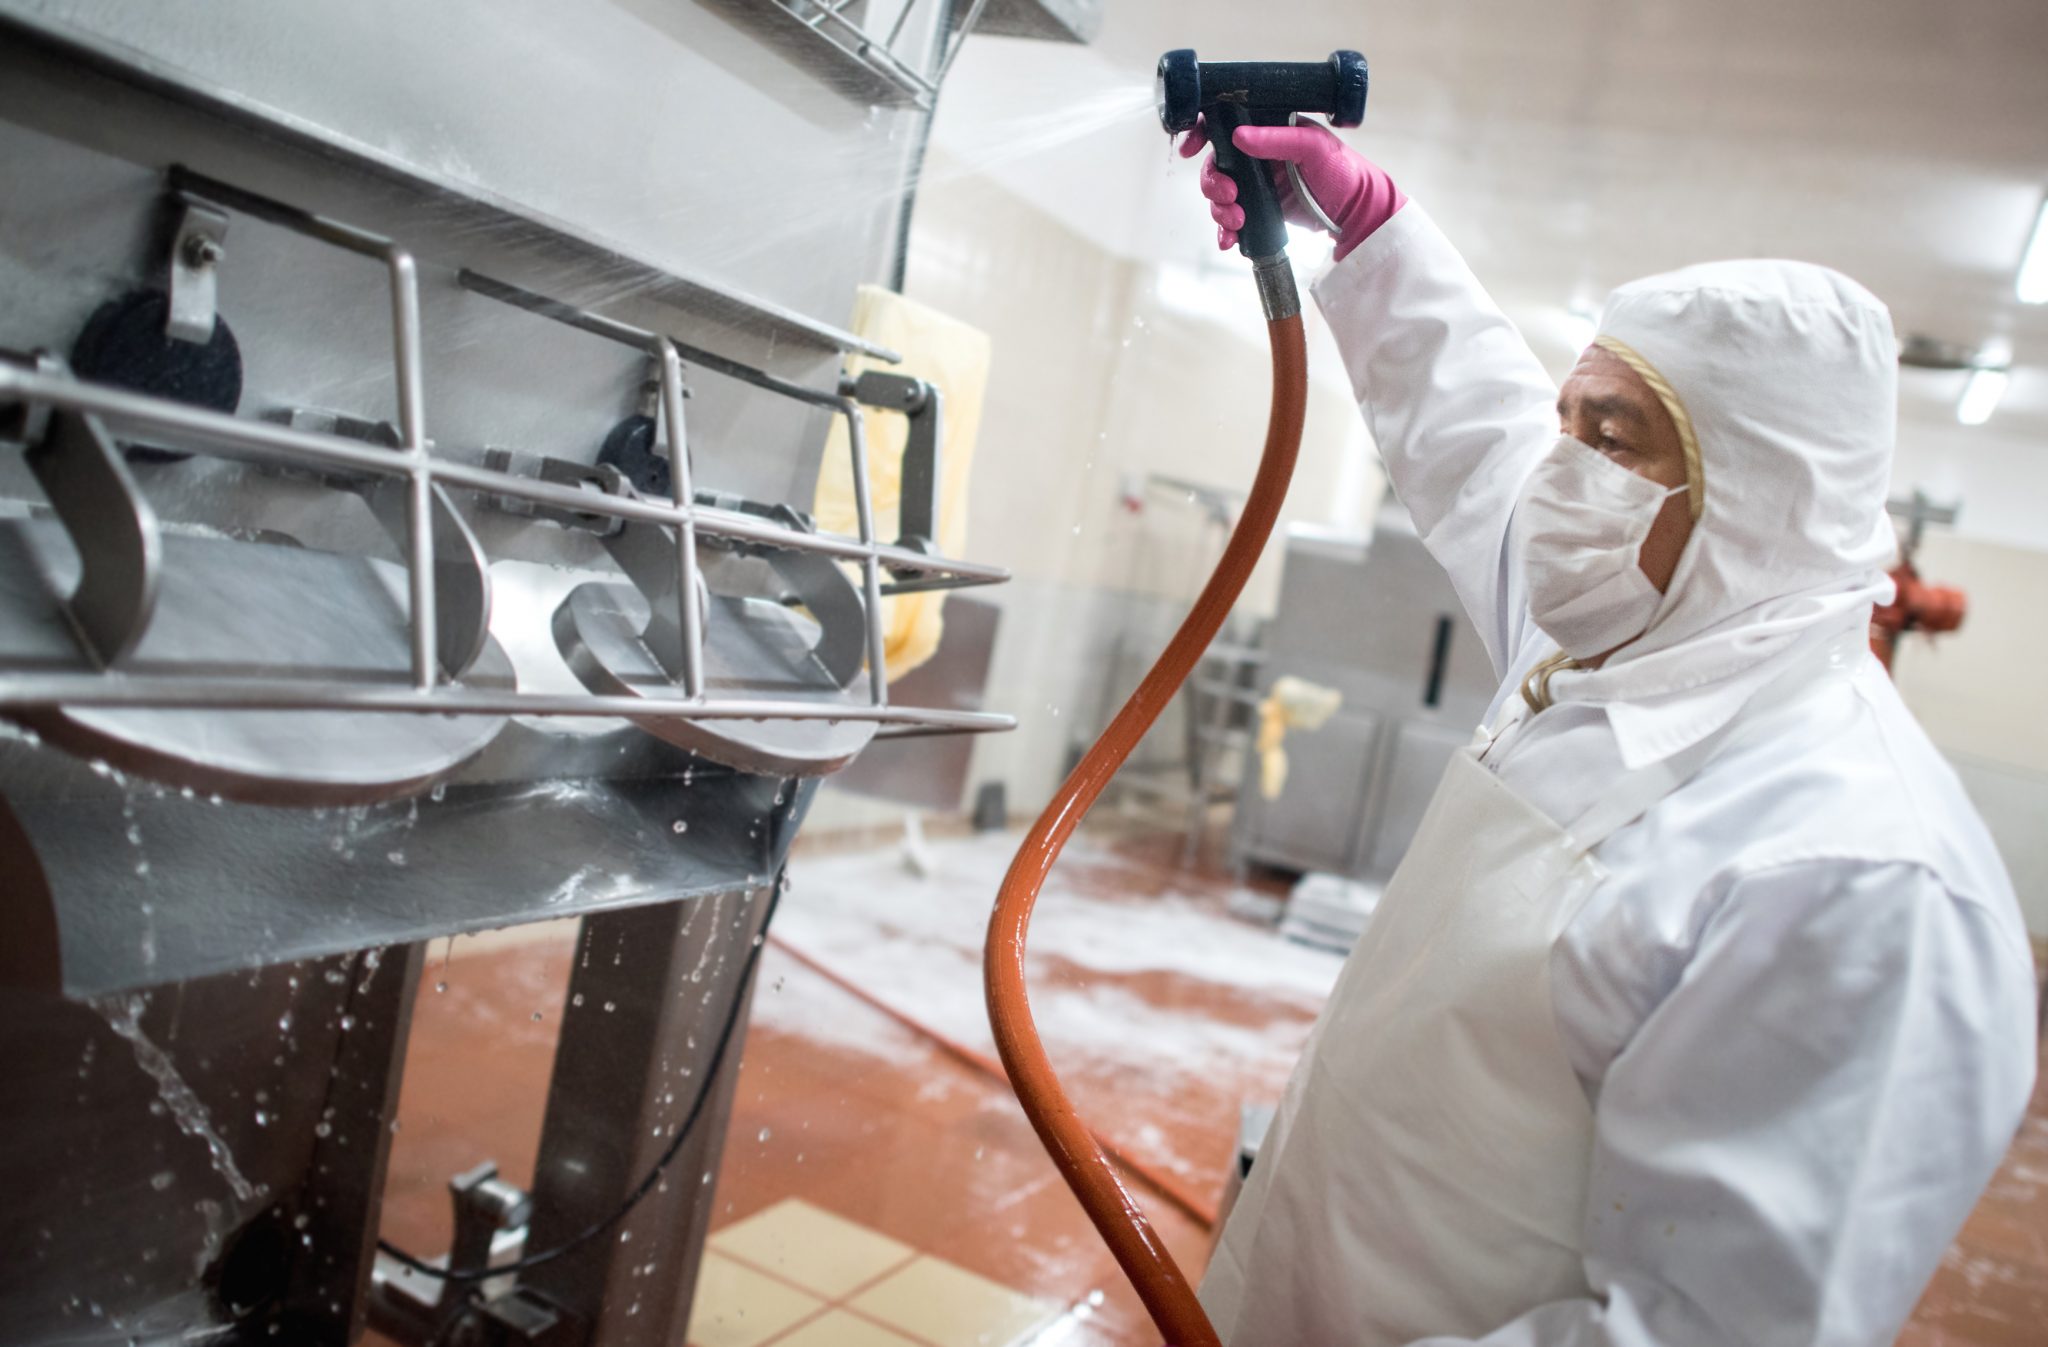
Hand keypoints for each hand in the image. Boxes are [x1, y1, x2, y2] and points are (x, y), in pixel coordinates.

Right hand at [1179, 117, 1405, 261]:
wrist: (1358, 213)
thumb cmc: (1343, 171)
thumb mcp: (1313, 147)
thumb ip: (1276, 139)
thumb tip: (1239, 136)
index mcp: (1269, 128)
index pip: (1226, 122)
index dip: (1203, 132)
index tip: (1192, 149)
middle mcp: (1259, 153)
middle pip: (1216, 164)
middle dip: (1213, 184)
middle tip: (1230, 197)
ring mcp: (1258, 183)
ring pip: (1220, 194)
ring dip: (1219, 210)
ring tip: (1237, 222)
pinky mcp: (1261, 209)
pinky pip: (1232, 219)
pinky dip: (1226, 231)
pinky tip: (1230, 240)